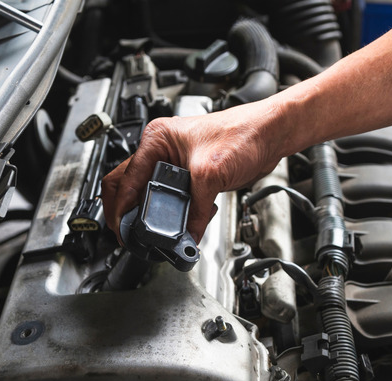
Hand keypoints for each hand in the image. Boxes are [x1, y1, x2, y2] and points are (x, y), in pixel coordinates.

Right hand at [102, 100, 284, 243]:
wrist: (270, 134)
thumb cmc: (244, 134)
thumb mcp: (211, 174)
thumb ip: (196, 209)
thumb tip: (187, 235)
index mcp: (157, 139)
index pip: (125, 178)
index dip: (120, 208)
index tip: (123, 231)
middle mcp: (161, 150)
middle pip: (128, 185)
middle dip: (124, 211)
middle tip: (126, 235)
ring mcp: (174, 163)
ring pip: (147, 193)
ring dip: (146, 213)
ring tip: (147, 233)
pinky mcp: (189, 175)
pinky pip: (169, 198)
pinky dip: (167, 213)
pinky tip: (172, 224)